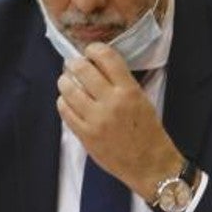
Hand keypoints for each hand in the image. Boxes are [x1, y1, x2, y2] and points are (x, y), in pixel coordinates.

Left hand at [56, 43, 183, 199]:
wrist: (148, 162)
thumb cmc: (148, 130)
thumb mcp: (141, 99)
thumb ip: (120, 83)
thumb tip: (97, 67)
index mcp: (129, 90)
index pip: (106, 58)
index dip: (94, 49)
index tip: (91, 50)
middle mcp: (110, 102)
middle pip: (82, 69)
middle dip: (75, 63)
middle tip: (75, 65)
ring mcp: (95, 119)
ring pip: (68, 89)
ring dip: (65, 81)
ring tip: (68, 81)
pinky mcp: (84, 135)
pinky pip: (64, 111)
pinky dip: (63, 102)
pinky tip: (68, 101)